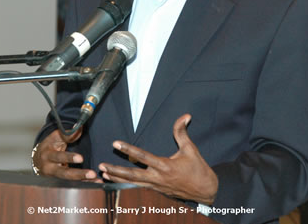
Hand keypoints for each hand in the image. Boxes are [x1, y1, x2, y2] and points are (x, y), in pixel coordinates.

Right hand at [33, 128, 101, 181]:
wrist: (37, 161)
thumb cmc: (49, 146)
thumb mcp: (54, 138)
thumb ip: (66, 134)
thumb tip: (79, 128)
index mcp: (47, 154)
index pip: (58, 156)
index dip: (69, 158)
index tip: (81, 158)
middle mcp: (49, 168)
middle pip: (64, 173)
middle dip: (78, 174)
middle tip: (92, 173)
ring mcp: (54, 177)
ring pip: (69, 181)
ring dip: (83, 181)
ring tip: (96, 180)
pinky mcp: (60, 182)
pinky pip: (74, 185)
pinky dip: (85, 184)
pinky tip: (96, 183)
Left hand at [98, 114, 217, 204]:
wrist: (206, 191)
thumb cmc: (198, 169)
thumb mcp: (190, 149)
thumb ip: (182, 132)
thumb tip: (185, 116)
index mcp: (165, 166)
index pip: (142, 156)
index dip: (128, 149)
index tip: (116, 143)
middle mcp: (158, 178)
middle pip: (132, 175)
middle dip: (115, 170)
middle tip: (102, 166)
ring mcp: (156, 187)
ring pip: (132, 184)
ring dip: (117, 179)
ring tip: (103, 174)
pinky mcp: (156, 192)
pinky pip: (137, 189)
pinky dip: (125, 186)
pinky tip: (116, 183)